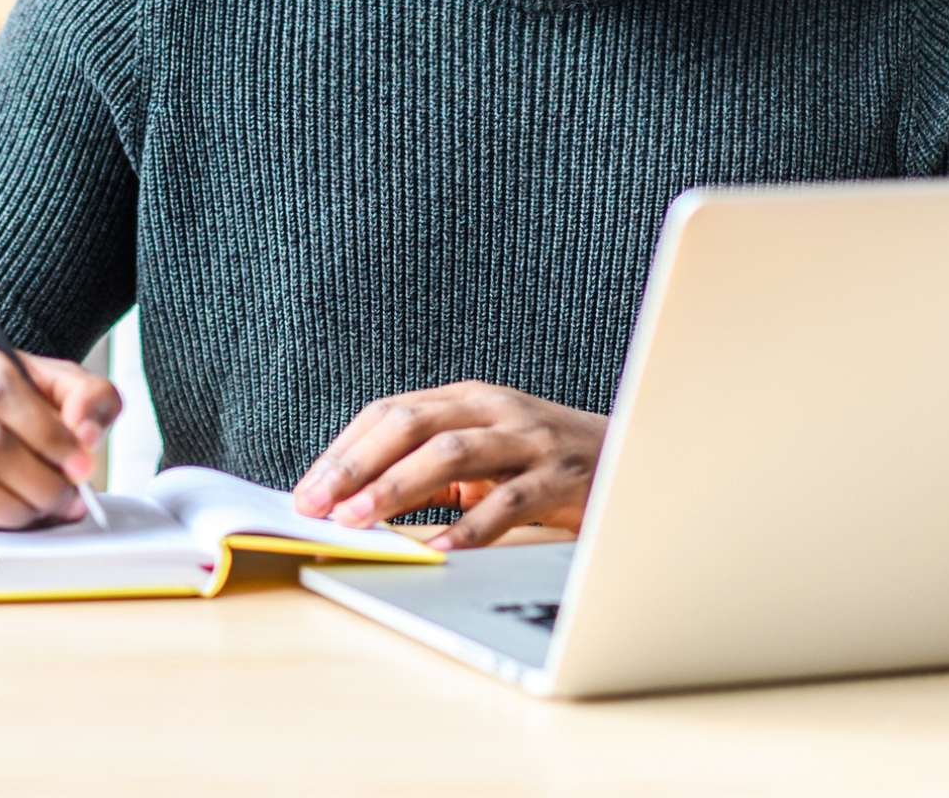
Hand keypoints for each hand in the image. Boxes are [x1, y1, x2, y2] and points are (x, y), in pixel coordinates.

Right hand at [0, 321, 120, 528]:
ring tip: (44, 509)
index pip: (1, 388)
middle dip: (38, 479)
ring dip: (14, 505)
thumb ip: (86, 396)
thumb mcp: (48, 384)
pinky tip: (11, 514)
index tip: (82, 463)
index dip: (47, 432)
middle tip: (68, 497)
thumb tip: (87, 433)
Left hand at [291, 382, 607, 549]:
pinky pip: (510, 501)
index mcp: (468, 398)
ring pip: (452, 453)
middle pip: (412, 424)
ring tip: (360, 520)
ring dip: (397, 487)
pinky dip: (471, 527)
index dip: (344, 450)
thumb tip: (358, 502)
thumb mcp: (487, 451)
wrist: (642, 456)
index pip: (390, 412)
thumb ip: (433, 469)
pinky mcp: (563, 478)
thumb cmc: (548, 461)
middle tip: (319, 504)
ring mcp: (531, 440)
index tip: (307, 491)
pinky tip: (440, 551)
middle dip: (357, 465)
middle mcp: (496, 409)